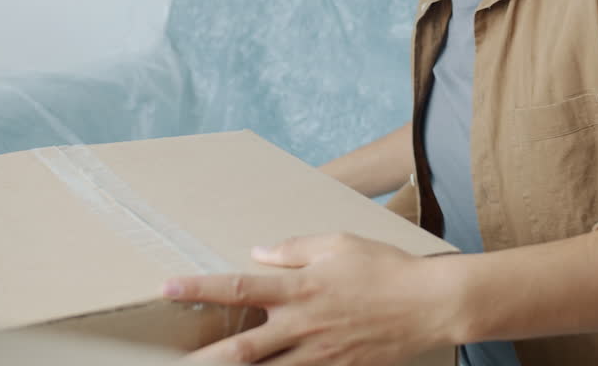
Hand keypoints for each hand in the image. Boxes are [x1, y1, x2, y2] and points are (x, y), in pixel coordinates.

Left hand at [163, 233, 457, 364]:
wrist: (430, 305)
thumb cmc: (385, 267)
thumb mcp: (338, 243)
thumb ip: (294, 249)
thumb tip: (259, 252)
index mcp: (299, 288)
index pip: (238, 287)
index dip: (199, 288)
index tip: (167, 288)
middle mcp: (302, 325)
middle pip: (241, 349)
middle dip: (202, 360)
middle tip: (171, 363)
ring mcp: (318, 355)